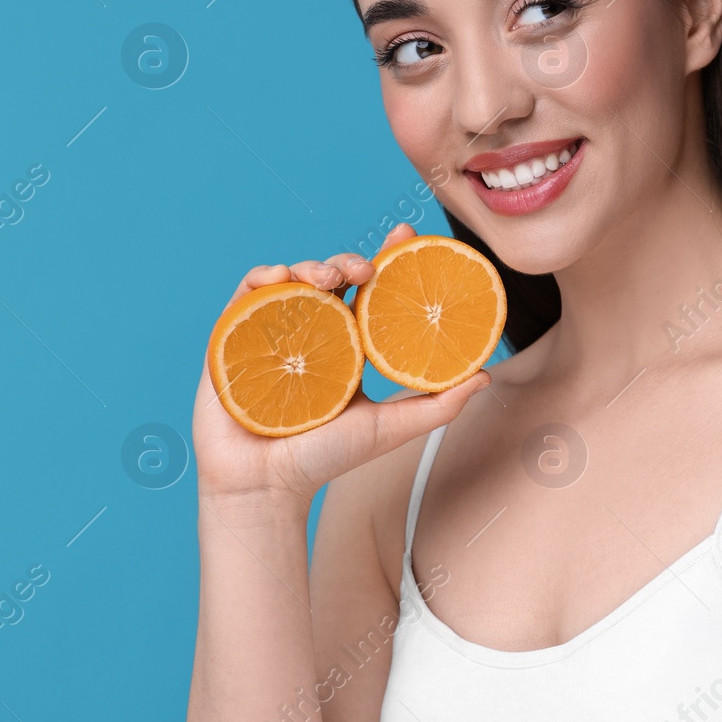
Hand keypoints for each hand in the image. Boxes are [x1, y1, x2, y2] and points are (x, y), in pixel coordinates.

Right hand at [191, 222, 490, 510]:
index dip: (387, 257)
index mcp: (348, 344)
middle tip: (368, 268)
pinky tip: (280, 278)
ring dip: (312, 265)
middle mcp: (312, 332)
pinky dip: (263, 278)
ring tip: (330, 278)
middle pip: (332, 278)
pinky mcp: (234, 339)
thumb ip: (439, 404)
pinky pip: (247, 295)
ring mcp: (273, 332)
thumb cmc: (325, 460)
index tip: (407, 234)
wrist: (266, 487)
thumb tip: (486, 376)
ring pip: (294, 279)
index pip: (369, 291)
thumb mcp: (392, 427)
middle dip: (351, 260)